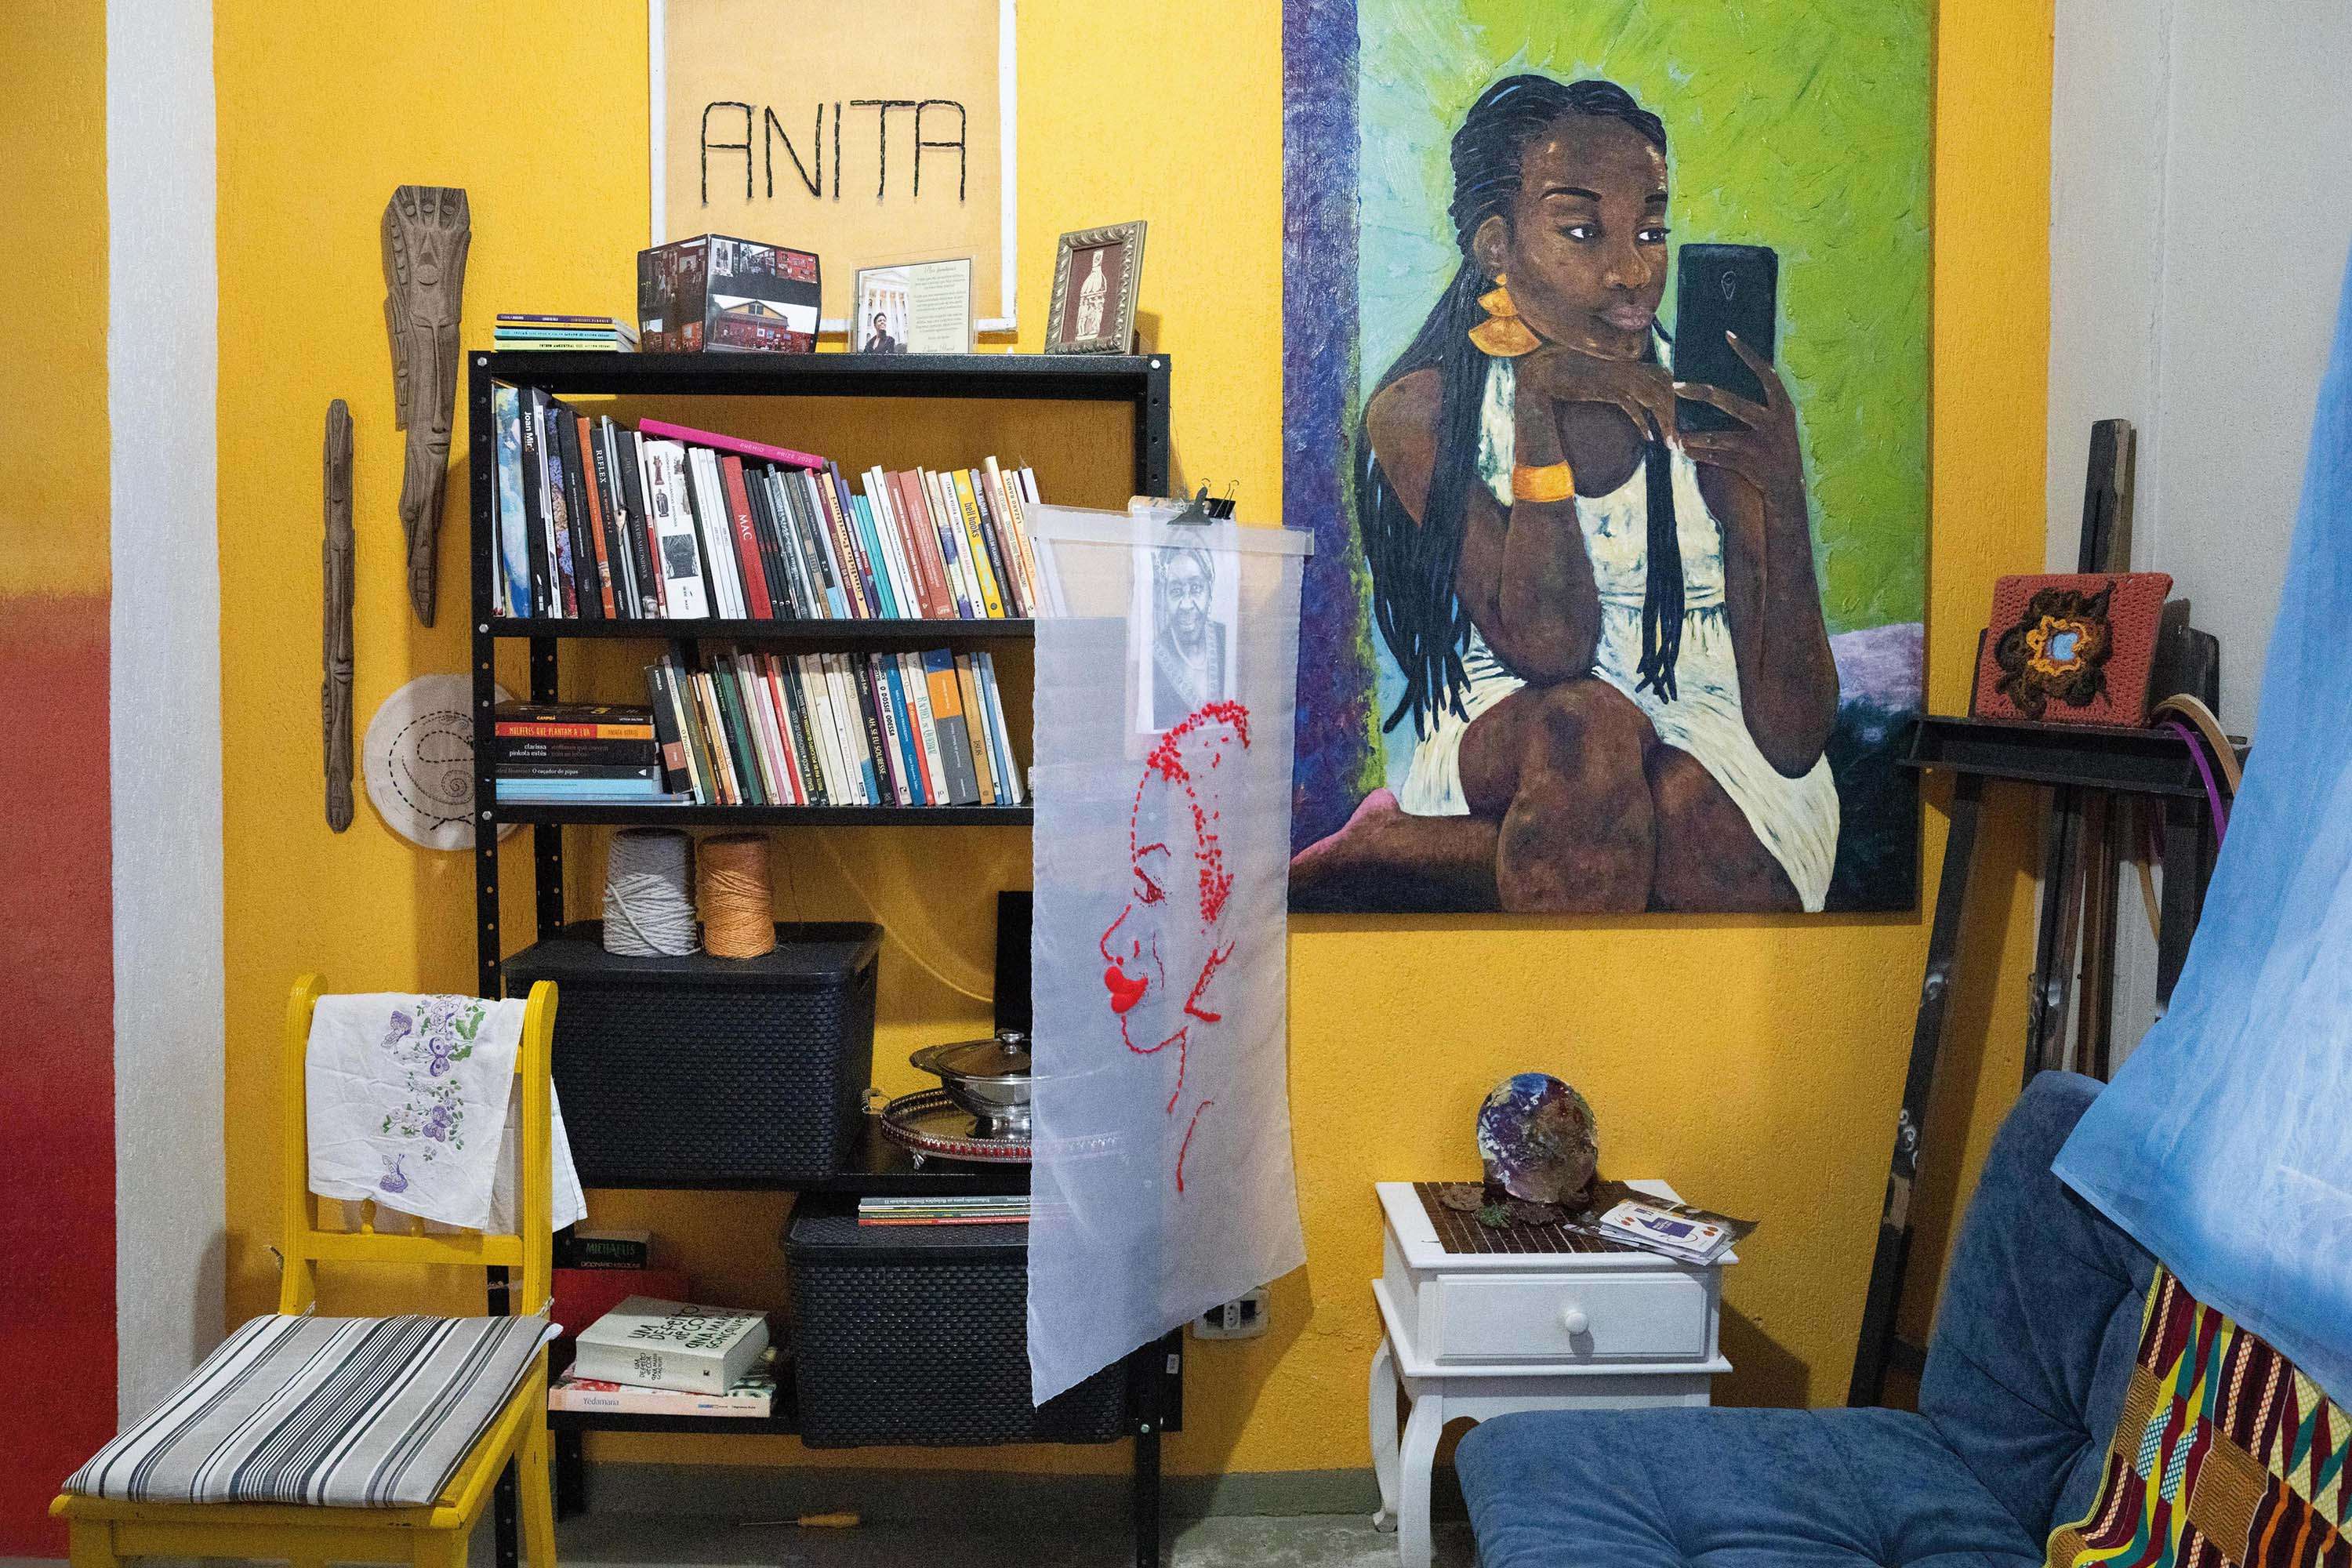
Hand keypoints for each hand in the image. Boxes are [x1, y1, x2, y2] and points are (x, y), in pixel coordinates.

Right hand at [1516, 343, 1678, 441]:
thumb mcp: (1604, 374)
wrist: (1546, 371)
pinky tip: (1649, 438)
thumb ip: (1622, 379)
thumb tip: (1638, 396)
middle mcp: (1630, 367)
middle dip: (1676, 415)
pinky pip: (1634, 408)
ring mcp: (1619, 377)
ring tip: (1669, 443)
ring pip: (1655, 400)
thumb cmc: (1573, 372)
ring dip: (1666, 424)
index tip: (1678, 419)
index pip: (1666, 377)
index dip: (1677, 398)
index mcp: (1631, 361)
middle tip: (1678, 439)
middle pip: (1666, 390)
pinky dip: (1644, 424)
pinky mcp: (1607, 389)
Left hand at [1674, 333, 1805, 510]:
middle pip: (1734, 403)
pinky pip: (1718, 458)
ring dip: (1696, 436)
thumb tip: (1725, 383)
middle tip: (1677, 386)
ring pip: (1721, 436)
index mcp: (1784, 407)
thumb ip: (1761, 403)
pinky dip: (1701, 454)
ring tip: (1676, 435)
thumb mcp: (1780, 423)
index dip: (1748, 354)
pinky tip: (1685, 450)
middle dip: (1703, 394)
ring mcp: (1762, 445)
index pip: (1767, 373)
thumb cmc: (1778, 449)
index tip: (1728, 336)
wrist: (1789, 488)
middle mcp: (1774, 423)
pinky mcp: (1750, 465)